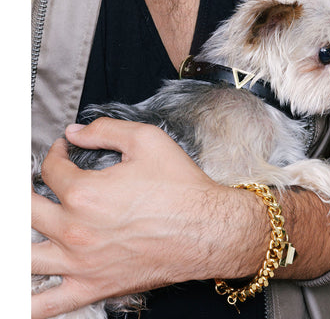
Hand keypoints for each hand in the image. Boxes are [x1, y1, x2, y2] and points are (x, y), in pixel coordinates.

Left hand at [31, 118, 268, 318]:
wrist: (208, 228)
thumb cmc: (182, 189)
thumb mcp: (147, 140)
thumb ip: (105, 130)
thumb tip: (76, 132)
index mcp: (85, 193)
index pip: (51, 169)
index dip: (54, 153)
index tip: (63, 150)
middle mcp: (75, 230)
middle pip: (24, 209)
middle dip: (21, 191)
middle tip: (28, 184)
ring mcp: (80, 263)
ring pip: (22, 258)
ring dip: (15, 238)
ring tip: (21, 226)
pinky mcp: (93, 288)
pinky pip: (45, 306)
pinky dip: (23, 302)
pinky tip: (17, 294)